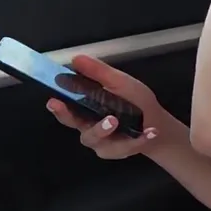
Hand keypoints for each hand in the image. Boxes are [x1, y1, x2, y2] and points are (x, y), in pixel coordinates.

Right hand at [46, 55, 168, 159]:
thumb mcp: (120, 82)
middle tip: (102, 118)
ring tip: (116, 120)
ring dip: (105, 130)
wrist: (156, 122)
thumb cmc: (134, 101)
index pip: (67, 108)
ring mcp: (102, 142)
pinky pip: (124, 148)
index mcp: (86, 108)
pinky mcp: (117, 151)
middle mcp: (89, 126)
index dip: (59, 107)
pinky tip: (151, 131)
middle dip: (78, 121)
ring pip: (97, 139)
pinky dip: (139, 139)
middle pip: (76, 126)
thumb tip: (76, 58)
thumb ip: (99, 73)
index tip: (53, 102)